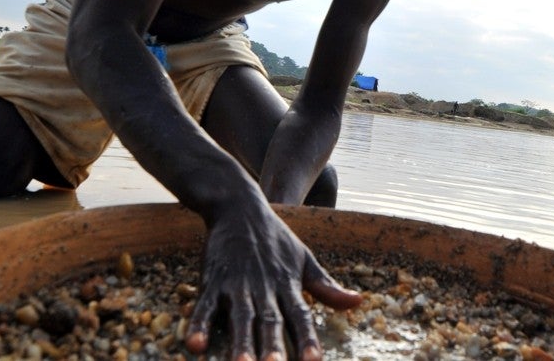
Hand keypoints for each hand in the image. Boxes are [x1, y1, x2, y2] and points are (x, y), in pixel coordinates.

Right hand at [185, 201, 362, 359]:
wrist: (238, 206)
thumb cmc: (275, 238)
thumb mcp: (304, 258)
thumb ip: (326, 286)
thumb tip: (358, 301)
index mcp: (287, 284)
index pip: (301, 316)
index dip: (307, 339)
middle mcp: (264, 287)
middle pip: (270, 321)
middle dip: (273, 347)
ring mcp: (237, 284)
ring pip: (240, 317)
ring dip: (241, 342)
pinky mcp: (213, 280)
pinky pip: (205, 306)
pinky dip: (199, 325)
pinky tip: (195, 345)